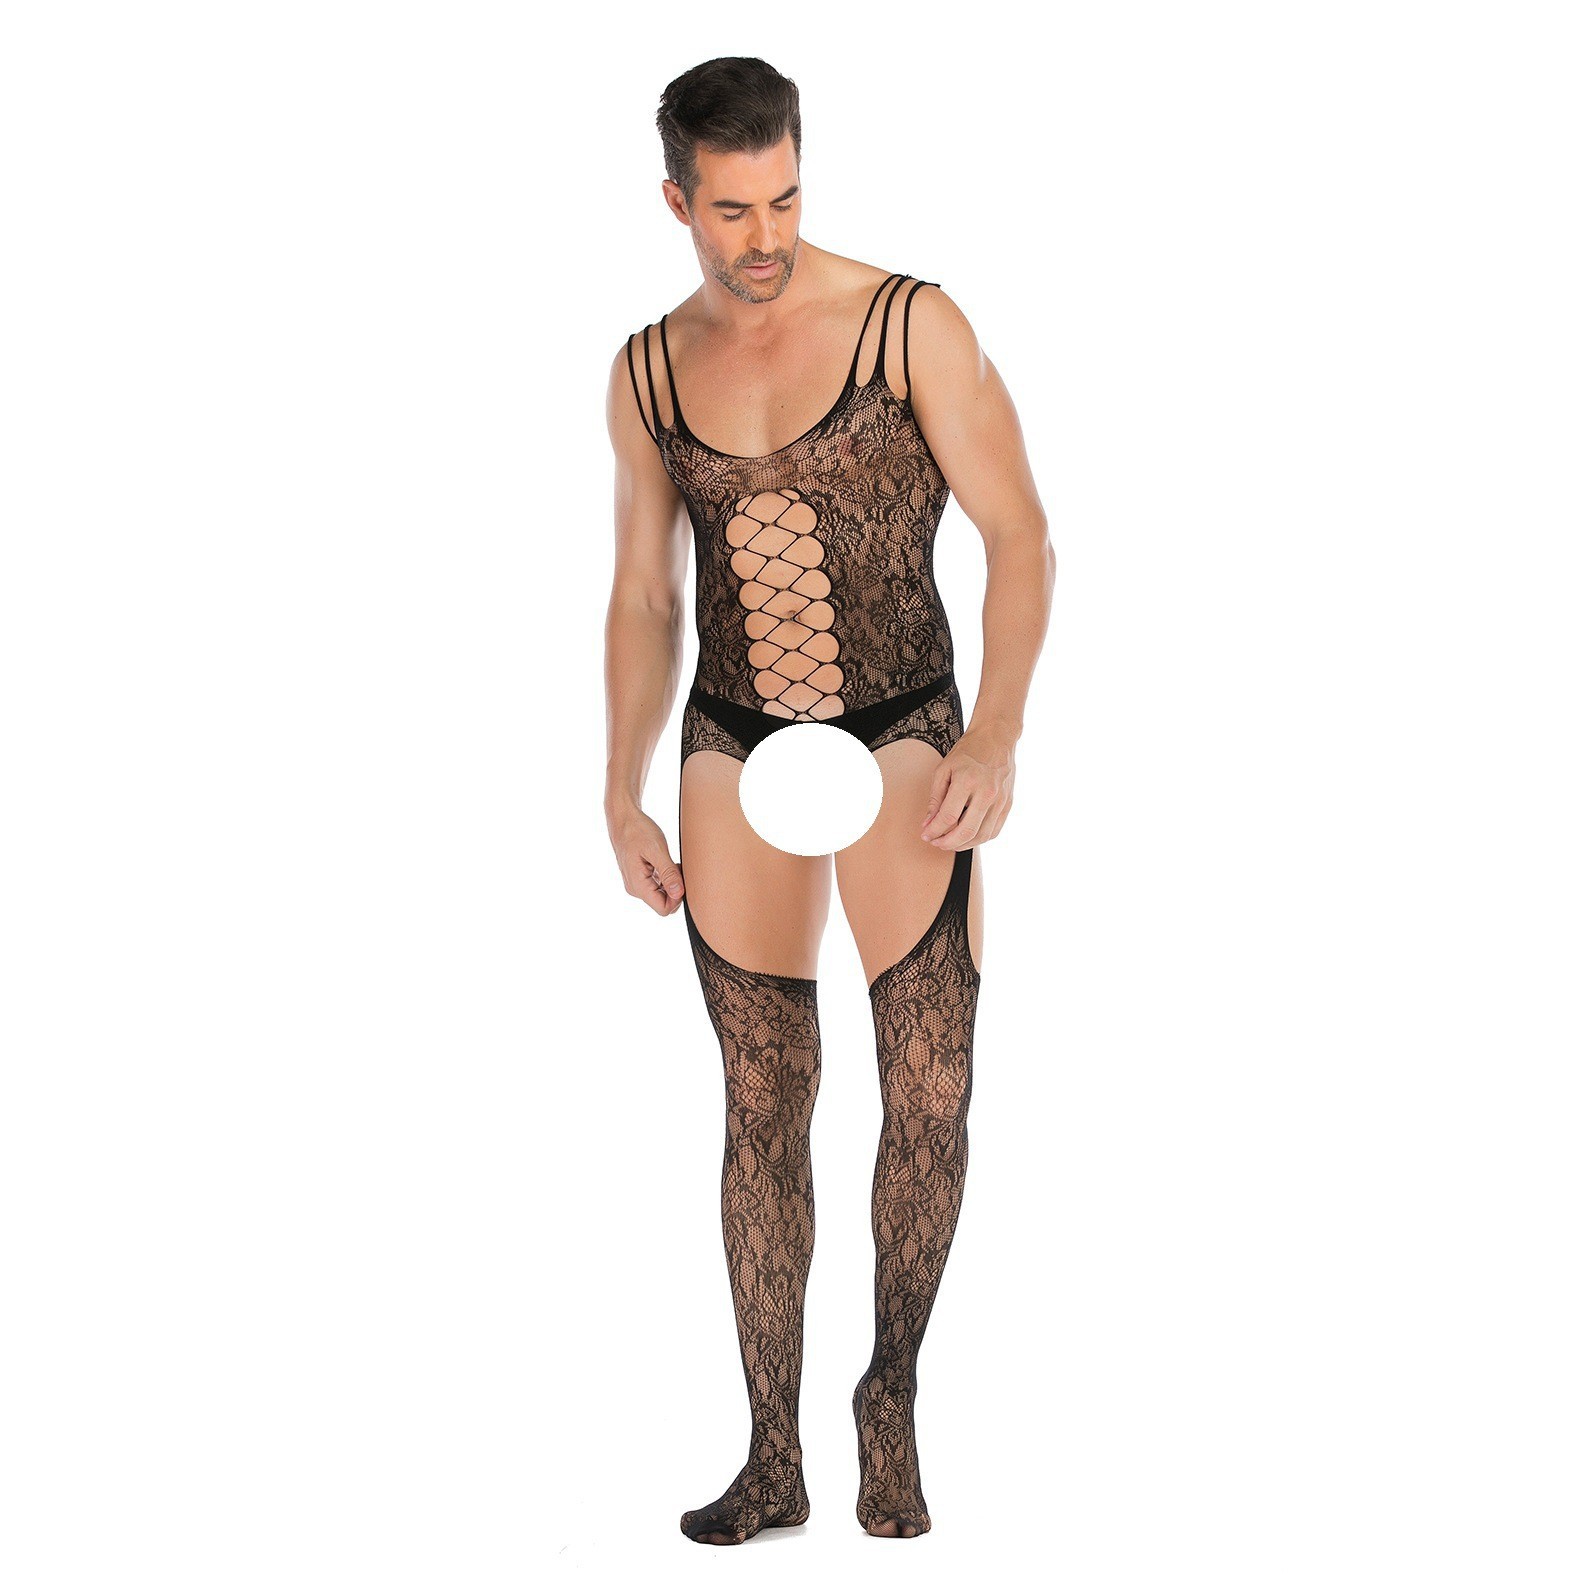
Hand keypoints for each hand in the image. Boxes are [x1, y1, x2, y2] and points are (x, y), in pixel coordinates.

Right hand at [607, 804, 685, 915]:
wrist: (623, 819)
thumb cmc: (637, 831)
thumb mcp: (656, 850)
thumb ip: (668, 874)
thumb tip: (679, 894)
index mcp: (639, 886)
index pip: (664, 909)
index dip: (678, 898)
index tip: (682, 878)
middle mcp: (636, 889)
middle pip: (664, 903)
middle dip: (676, 889)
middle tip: (678, 868)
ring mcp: (637, 884)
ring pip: (661, 895)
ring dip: (672, 882)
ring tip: (673, 863)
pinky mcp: (639, 877)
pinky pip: (657, 886)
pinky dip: (666, 877)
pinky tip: (668, 863)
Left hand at [921, 725, 1015, 849]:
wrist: (996, 738)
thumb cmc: (968, 752)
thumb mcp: (944, 769)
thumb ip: (935, 798)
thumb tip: (928, 823)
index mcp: (967, 781)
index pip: (948, 817)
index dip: (934, 830)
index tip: (926, 835)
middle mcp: (987, 792)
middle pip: (966, 831)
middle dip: (947, 843)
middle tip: (936, 842)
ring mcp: (1000, 800)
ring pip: (982, 836)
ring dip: (963, 845)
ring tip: (949, 842)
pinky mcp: (1008, 804)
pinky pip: (994, 831)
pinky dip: (979, 839)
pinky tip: (967, 837)